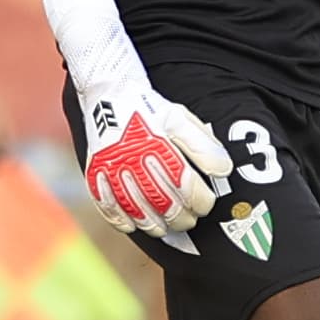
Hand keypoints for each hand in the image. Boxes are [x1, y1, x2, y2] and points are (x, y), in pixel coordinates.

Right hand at [39, 0, 235, 238]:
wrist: (108, 92)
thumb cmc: (150, 108)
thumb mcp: (181, 118)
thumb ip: (204, 145)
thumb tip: (224, 171)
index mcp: (157, 145)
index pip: (186, 186)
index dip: (202, 201)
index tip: (208, 203)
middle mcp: (132, 159)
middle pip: (163, 204)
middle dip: (183, 218)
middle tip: (192, 220)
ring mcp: (111, 169)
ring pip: (137, 211)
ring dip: (157, 225)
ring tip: (170, 227)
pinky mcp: (95, 174)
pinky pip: (108, 208)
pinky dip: (124, 222)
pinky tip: (137, 225)